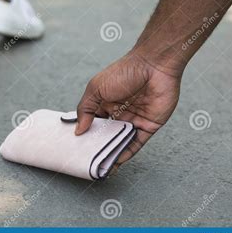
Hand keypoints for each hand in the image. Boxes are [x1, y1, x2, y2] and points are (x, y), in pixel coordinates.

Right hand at [76, 51, 180, 166]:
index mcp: (106, 102)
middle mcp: (120, 112)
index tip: (77, 147)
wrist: (153, 66)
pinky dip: (126, 152)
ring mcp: (134, 120)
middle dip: (99, 147)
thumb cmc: (123, 72)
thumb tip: (78, 130)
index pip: (94, 123)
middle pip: (108, 135)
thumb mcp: (96, 88)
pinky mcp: (149, 125)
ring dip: (112, 153)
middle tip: (88, 161)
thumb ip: (85, 109)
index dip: (87, 134)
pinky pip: (136, 142)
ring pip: (121, 141)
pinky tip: (117, 162)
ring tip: (100, 166)